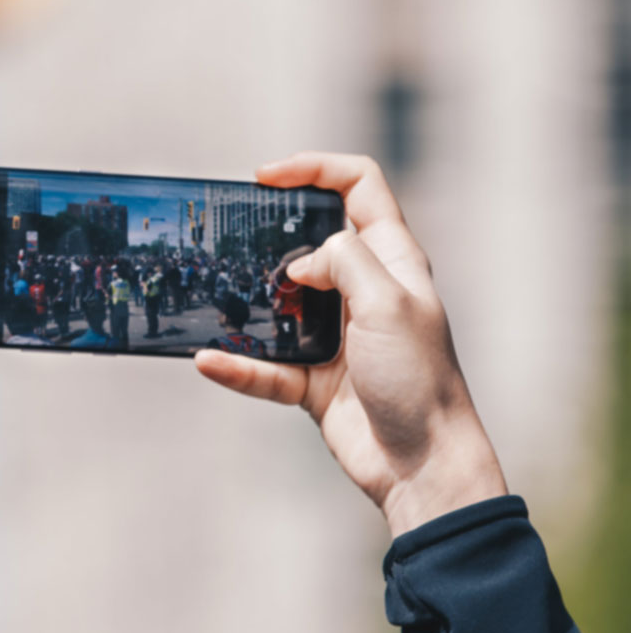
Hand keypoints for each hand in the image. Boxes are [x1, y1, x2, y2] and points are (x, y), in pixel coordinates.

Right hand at [195, 152, 506, 537]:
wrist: (424, 463)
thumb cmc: (420, 378)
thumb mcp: (388, 303)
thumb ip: (344, 262)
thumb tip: (301, 264)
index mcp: (391, 261)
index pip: (358, 187)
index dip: (313, 169)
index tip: (263, 178)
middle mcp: (362, 292)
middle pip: (310, 242)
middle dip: (269, 235)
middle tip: (230, 236)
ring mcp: (335, 336)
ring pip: (280, 305)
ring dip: (248, 302)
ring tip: (216, 295)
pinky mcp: (314, 379)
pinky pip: (266, 367)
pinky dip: (237, 366)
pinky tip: (208, 360)